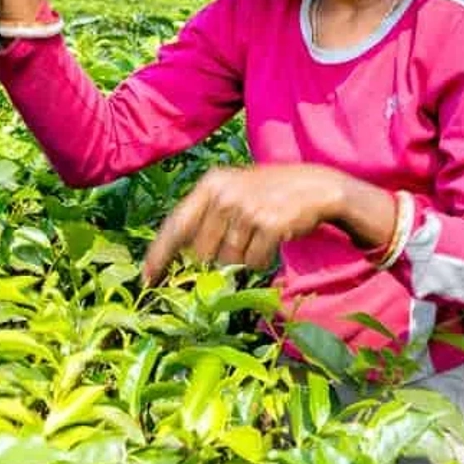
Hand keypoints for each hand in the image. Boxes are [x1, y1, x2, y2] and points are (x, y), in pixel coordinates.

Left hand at [141, 164, 348, 283]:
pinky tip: (272, 240)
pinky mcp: (268, 225)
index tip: (147, 279)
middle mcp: (225, 195)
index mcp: (211, 184)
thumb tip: (183, 255)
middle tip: (240, 241)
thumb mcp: (233, 191)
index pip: (176, 225)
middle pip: (203, 252)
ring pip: (229, 260)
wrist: (317, 186)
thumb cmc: (269, 193)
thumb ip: (207, 216)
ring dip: (243, 257)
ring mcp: (247, 209)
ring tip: (259, 236)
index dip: (159, 255)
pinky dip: (262, 259)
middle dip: (217, 257)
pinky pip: (253, 262)